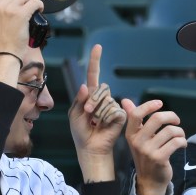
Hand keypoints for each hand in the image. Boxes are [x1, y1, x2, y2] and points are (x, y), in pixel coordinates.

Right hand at [0, 0, 43, 56]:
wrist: (5, 53)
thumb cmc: (4, 40)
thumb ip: (4, 10)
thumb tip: (19, 2)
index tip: (25, 2)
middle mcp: (0, 4)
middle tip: (32, 5)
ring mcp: (10, 8)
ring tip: (36, 8)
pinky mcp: (21, 14)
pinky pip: (35, 2)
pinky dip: (40, 5)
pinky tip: (40, 11)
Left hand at [69, 44, 125, 181]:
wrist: (90, 148)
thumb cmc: (80, 132)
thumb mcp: (74, 115)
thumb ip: (79, 100)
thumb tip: (85, 86)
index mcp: (90, 96)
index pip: (94, 75)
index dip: (96, 60)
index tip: (98, 46)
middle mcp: (103, 98)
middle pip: (100, 89)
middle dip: (91, 102)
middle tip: (88, 114)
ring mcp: (113, 106)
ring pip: (105, 101)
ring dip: (97, 113)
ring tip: (95, 123)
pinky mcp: (120, 115)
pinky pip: (113, 111)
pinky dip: (106, 119)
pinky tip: (104, 126)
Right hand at [122, 98, 186, 194]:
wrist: (149, 181)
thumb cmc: (145, 156)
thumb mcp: (137, 137)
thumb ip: (134, 119)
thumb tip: (125, 100)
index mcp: (131, 134)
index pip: (136, 114)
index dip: (149, 105)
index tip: (160, 103)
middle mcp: (137, 142)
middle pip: (157, 118)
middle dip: (172, 116)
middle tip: (176, 121)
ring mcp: (148, 151)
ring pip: (170, 131)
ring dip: (180, 132)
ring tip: (180, 136)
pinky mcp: (159, 158)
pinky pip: (176, 142)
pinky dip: (183, 141)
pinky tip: (182, 144)